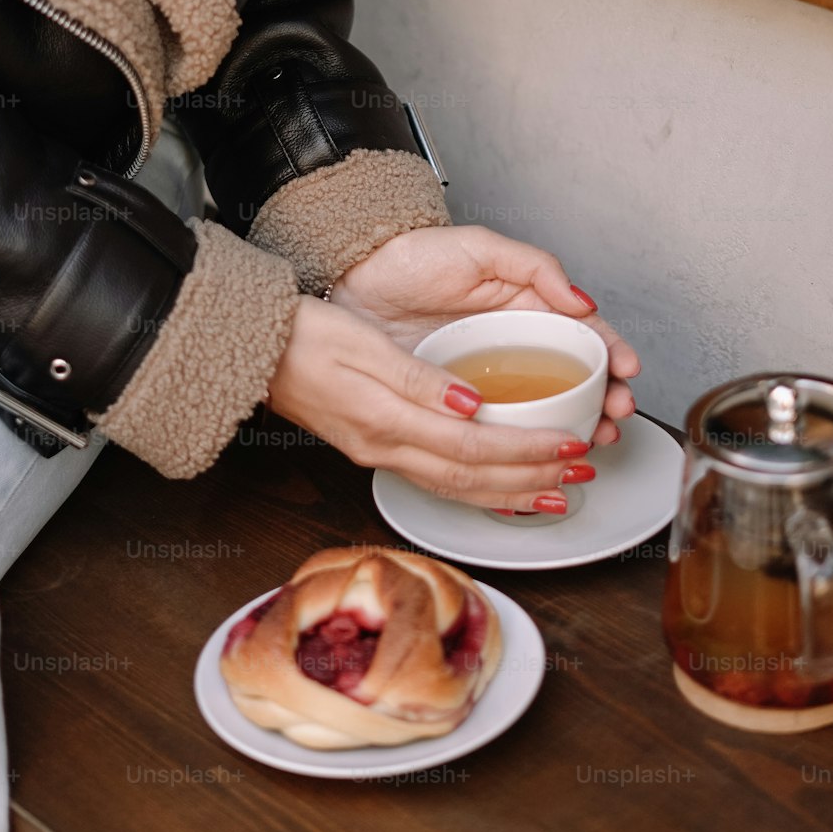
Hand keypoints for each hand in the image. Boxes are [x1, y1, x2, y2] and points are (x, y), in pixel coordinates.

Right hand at [267, 297, 598, 511]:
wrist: (254, 349)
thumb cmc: (303, 337)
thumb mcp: (364, 346)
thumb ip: (419, 379)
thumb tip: (473, 404)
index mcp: (386, 420)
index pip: (471, 447)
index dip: (524, 452)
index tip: (566, 446)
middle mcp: (385, 447)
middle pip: (470, 477)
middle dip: (530, 479)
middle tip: (578, 471)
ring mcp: (378, 454)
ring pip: (456, 487)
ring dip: (509, 494)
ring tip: (555, 494)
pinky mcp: (375, 449)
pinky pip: (437, 481)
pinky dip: (475, 490)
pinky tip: (499, 490)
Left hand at [329, 225, 639, 445]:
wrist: (352, 281)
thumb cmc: (411, 259)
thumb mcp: (479, 249)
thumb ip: (533, 266)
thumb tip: (580, 299)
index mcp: (526, 309)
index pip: (582, 334)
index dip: (611, 353)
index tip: (627, 370)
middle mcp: (512, 348)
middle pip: (574, 380)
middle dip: (604, 399)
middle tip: (615, 414)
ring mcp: (488, 379)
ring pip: (543, 411)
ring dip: (574, 426)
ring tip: (592, 438)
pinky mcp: (456, 406)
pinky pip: (497, 430)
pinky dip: (522, 446)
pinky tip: (541, 456)